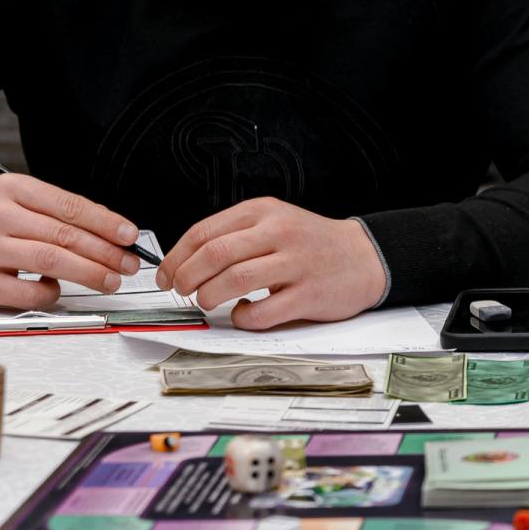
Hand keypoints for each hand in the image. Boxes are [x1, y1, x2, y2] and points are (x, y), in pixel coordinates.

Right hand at [0, 173, 140, 308]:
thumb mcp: (14, 202)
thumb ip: (55, 213)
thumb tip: (109, 231)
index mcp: (11, 189)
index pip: (69, 205)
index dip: (105, 222)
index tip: (129, 235)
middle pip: (65, 235)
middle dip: (105, 252)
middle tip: (128, 263)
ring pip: (51, 261)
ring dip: (89, 273)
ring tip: (110, 280)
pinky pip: (27, 292)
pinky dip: (50, 293)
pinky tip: (57, 290)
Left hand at [155, 197, 385, 329]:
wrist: (364, 256)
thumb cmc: (312, 243)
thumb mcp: (275, 222)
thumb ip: (236, 235)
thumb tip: (186, 260)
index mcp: (264, 212)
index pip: (204, 232)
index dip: (176, 257)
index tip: (164, 274)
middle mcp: (278, 233)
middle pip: (215, 254)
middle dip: (186, 277)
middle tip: (180, 291)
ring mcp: (295, 263)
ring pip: (235, 280)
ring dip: (209, 296)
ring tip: (207, 302)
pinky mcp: (308, 294)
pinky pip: (263, 311)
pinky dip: (243, 317)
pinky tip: (243, 313)